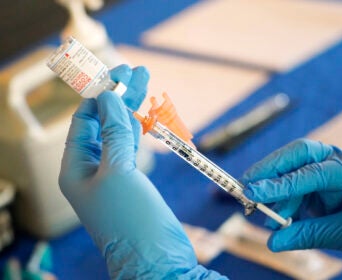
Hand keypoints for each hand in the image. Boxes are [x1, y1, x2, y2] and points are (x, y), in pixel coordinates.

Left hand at [59, 65, 225, 278]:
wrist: (158, 259)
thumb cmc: (131, 220)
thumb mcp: (118, 172)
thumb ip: (114, 132)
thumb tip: (108, 96)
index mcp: (76, 169)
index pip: (84, 122)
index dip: (100, 96)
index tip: (117, 74)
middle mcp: (92, 170)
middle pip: (103, 123)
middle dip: (118, 97)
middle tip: (135, 70)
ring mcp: (114, 175)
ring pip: (120, 132)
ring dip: (131, 108)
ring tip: (144, 81)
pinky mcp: (134, 180)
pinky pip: (132, 146)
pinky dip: (139, 128)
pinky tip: (145, 112)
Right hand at [242, 138, 341, 262]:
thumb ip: (308, 235)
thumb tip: (273, 243)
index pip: (309, 172)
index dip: (279, 184)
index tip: (253, 192)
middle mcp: (334, 163)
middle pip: (296, 156)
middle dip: (269, 170)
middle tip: (246, 186)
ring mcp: (324, 172)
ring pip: (290, 172)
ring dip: (273, 192)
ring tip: (262, 213)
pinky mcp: (316, 186)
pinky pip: (292, 188)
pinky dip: (281, 202)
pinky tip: (277, 218)